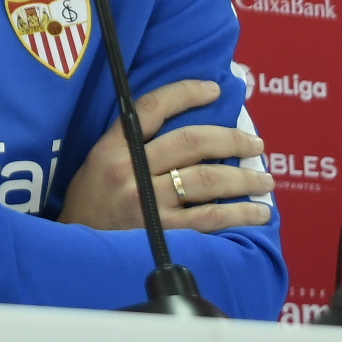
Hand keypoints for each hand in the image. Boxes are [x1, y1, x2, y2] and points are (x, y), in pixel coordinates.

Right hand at [59, 79, 274, 232]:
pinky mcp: (160, 232)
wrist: (76, 251)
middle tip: (255, 143)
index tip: (213, 90)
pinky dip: (239, 214)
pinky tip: (258, 213)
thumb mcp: (97, 164)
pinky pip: (208, 218)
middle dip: (230, 139)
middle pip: (190, 142)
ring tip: (265, 180)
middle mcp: (128, 170)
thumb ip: (130, 146)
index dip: (185, 93)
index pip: (151, 108)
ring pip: (206, 179)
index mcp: (111, 148)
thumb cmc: (91, 204)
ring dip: (244, 178)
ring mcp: (145, 202)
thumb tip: (185, 133)